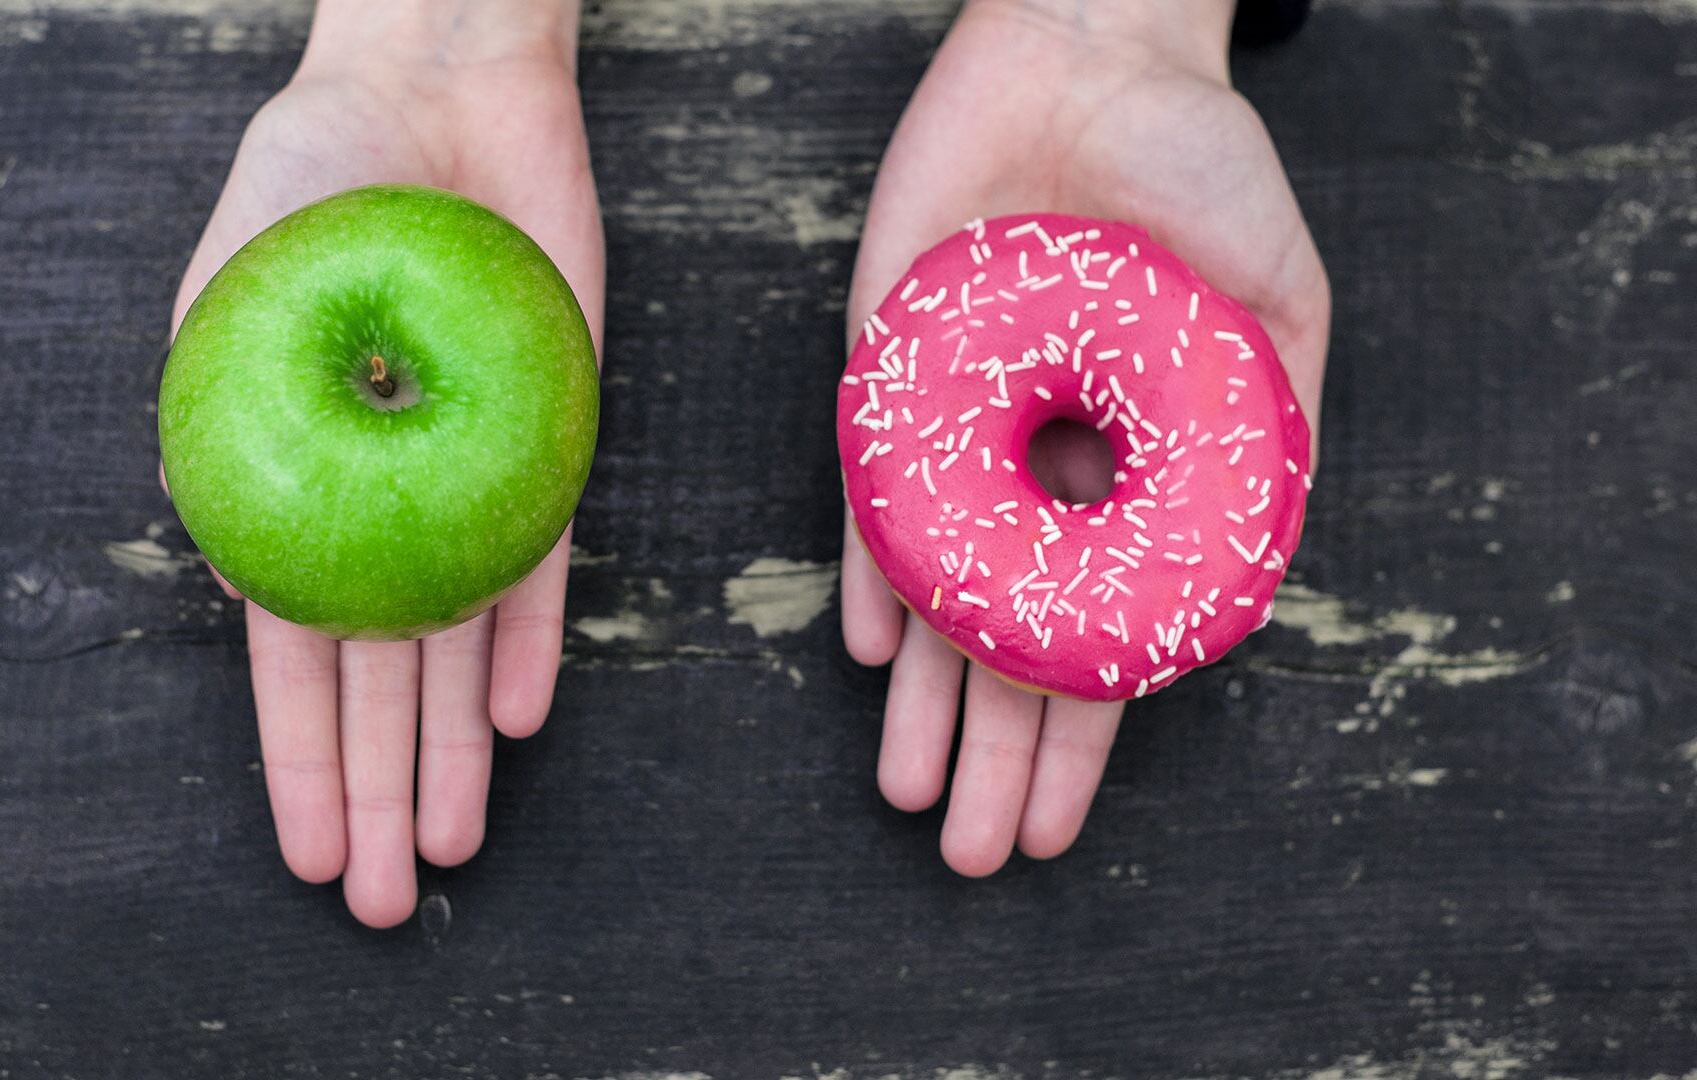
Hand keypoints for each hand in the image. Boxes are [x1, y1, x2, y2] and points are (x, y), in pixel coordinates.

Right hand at [165, 0, 601, 926]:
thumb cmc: (311, 179)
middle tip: (387, 899)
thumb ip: (232, 430)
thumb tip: (235, 579)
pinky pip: (543, 557)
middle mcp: (383, 500)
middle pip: (380, 676)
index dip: (300, 759)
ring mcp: (469, 478)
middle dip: (380, 789)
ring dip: (452, 747)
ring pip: (461, 643)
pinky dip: (532, 637)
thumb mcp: (232, 299)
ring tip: (453, 843)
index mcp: (291, 485)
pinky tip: (516, 718)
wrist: (439, 92)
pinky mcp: (550, 440)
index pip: (293, 653)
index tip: (311, 850)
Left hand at [842, 0, 1328, 875]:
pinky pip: (875, 492)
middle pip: (1009, 641)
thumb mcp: (1278, 303)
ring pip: (937, 591)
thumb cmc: (1201, 168)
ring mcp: (961, 432)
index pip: (1099, 634)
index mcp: (1130, 475)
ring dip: (925, 698)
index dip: (1081, 737)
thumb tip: (1251, 563)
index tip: (1060, 824)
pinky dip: (874, 570)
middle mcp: (1039, 472)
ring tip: (913, 794)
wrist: (1089, 54)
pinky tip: (875, 652)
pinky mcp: (889, 374)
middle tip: (973, 854)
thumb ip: (1269, 429)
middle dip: (994, 752)